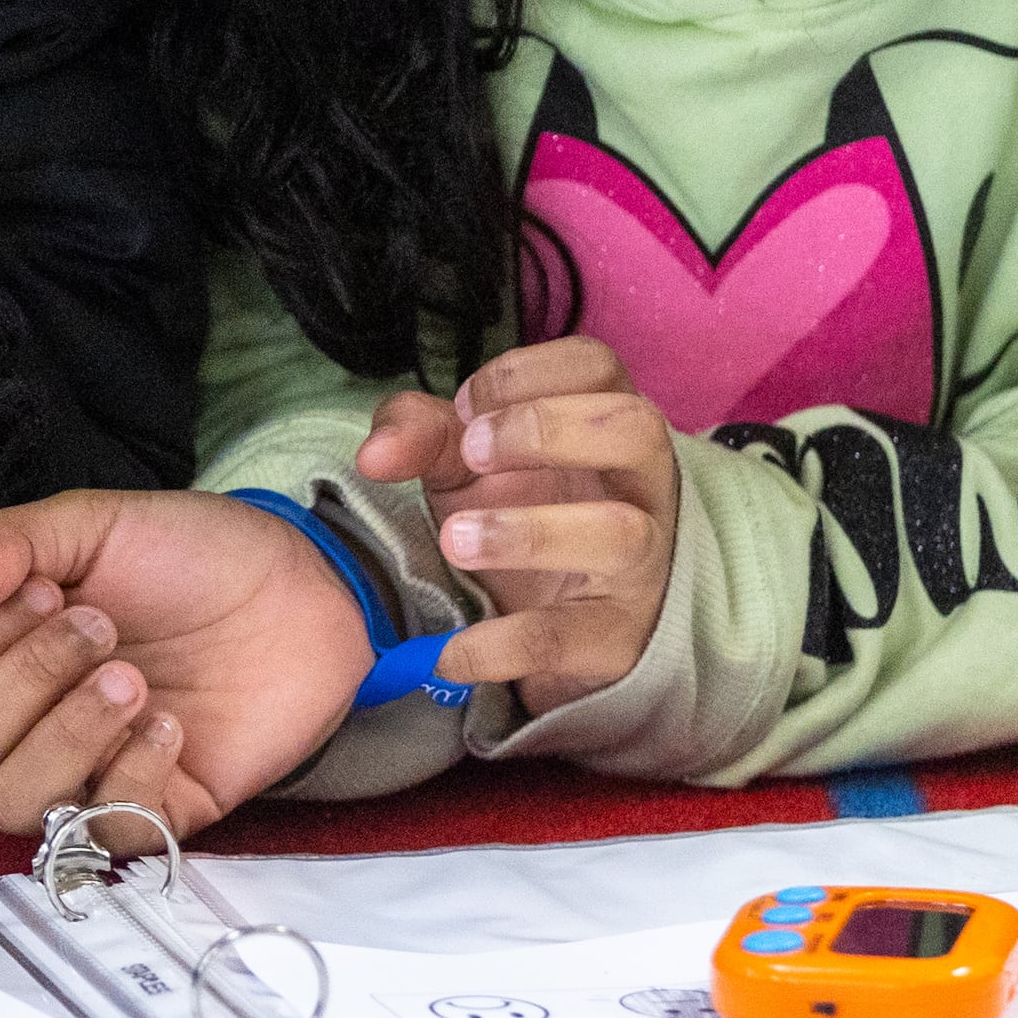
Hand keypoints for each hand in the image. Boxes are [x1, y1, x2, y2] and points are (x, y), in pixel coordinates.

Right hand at [0, 489, 369, 840]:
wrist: (300, 588)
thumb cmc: (193, 556)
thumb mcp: (99, 524)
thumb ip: (16, 539)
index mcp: (4, 649)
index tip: (43, 592)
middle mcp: (34, 718)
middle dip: (26, 679)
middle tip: (102, 629)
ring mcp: (92, 771)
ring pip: (15, 804)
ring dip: (66, 736)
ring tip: (132, 680)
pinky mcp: (158, 809)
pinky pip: (107, 833)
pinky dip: (132, 776)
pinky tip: (172, 723)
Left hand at [358, 335, 679, 714]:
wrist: (555, 629)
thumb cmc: (518, 513)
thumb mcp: (466, 462)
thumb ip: (421, 434)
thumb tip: (375, 455)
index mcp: (606, 423)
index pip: (599, 366)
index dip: (530, 373)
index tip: (468, 407)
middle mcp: (641, 486)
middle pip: (636, 428)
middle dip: (548, 429)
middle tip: (473, 454)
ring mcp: (640, 564)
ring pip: (620, 533)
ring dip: (531, 531)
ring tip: (456, 540)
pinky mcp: (616, 639)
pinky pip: (569, 638)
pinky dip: (501, 644)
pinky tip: (446, 650)